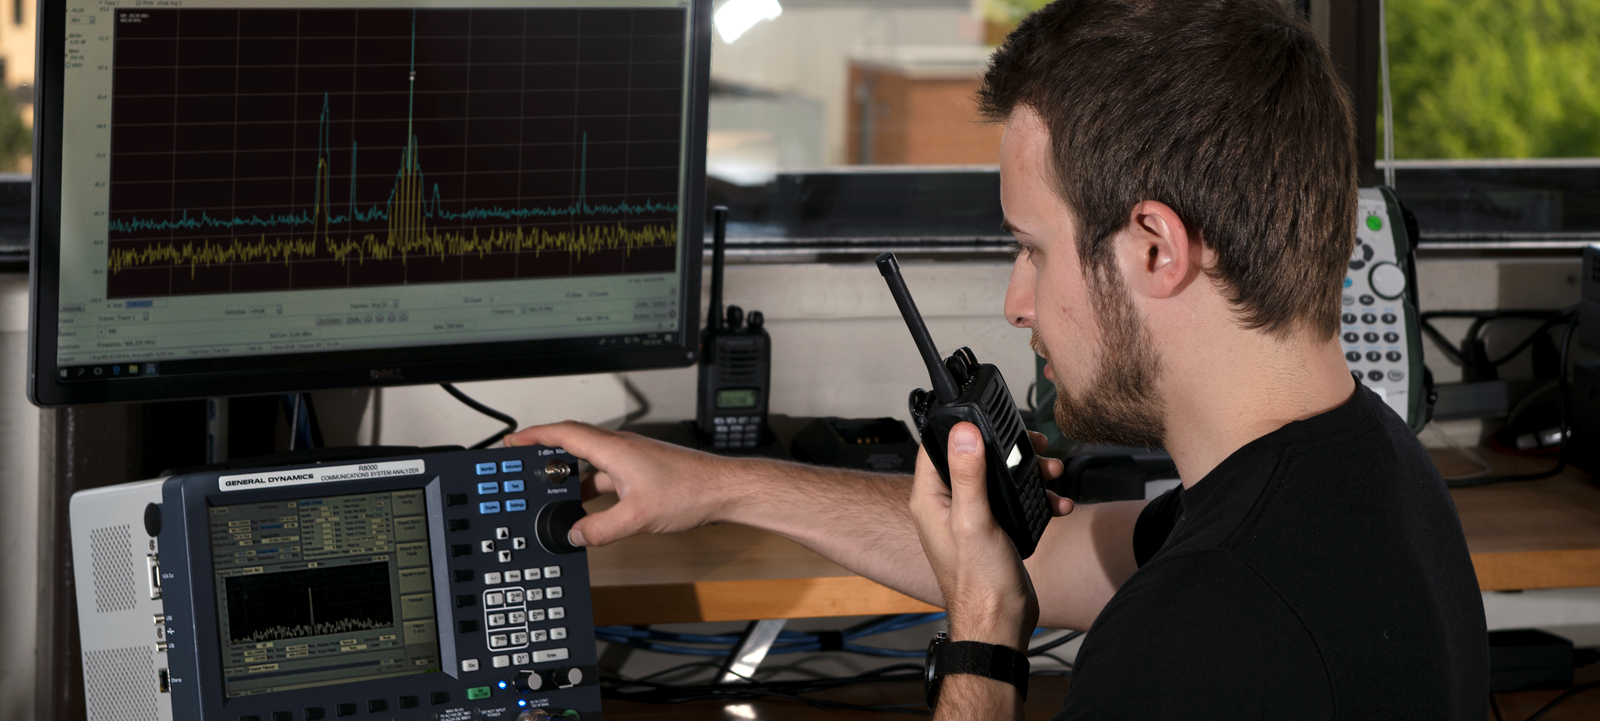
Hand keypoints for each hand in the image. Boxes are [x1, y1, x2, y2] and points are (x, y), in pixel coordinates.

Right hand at [503, 421, 739, 546]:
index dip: (535, 435)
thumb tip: (575, 535)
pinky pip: (607, 475)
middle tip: (525, 467)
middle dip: (547, 455)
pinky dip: (592, 488)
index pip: (564, 433)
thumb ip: (600, 529)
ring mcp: (633, 459)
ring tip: (554, 495)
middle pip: (574, 444)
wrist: (725, 490)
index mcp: (615, 449)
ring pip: (591, 463)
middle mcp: (622, 448)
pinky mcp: (643, 471)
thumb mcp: (637, 518)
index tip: (513, 441)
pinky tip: (590, 508)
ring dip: (572, 477)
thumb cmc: (692, 491)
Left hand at [909, 422, 1073, 650]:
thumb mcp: (973, 521)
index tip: (987, 416)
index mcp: (931, 499)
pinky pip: (1016, 501)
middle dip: (1008, 449)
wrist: (1000, 624)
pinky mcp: (995, 530)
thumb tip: (963, 432)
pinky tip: (1057, 503)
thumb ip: (968, 475)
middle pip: (976, 458)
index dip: (961, 427)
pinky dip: (1037, 498)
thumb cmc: (978, 583)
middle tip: (1034, 445)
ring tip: (1053, 473)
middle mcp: (948, 505)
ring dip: (1029, 473)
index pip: (937, 447)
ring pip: (1001, 478)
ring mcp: (972, 518)